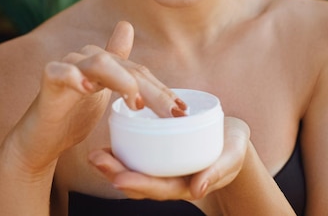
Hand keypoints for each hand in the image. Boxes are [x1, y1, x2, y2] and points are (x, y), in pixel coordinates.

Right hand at [2, 21, 183, 174]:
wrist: (40, 138)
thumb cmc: (74, 114)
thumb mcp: (106, 96)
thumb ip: (126, 75)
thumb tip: (141, 44)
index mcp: (105, 63)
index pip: (139, 72)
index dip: (161, 89)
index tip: (182, 111)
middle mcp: (88, 58)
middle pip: (126, 68)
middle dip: (152, 90)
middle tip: (172, 113)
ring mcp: (67, 65)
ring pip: (99, 62)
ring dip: (121, 80)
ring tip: (137, 102)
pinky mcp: (48, 78)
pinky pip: (60, 72)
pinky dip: (74, 77)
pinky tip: (88, 89)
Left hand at [89, 117, 249, 200]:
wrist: (232, 138)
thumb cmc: (233, 147)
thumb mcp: (232, 156)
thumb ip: (217, 171)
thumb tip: (198, 189)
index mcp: (187, 183)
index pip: (159, 188)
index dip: (139, 184)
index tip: (118, 180)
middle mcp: (172, 179)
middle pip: (142, 182)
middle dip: (117, 174)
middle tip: (96, 159)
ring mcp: (165, 168)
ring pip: (137, 171)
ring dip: (114, 166)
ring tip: (95, 155)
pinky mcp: (162, 154)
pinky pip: (140, 157)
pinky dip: (124, 153)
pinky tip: (108, 145)